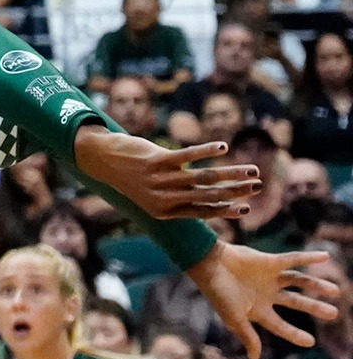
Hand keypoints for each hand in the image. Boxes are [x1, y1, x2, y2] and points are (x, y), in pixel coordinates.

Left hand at [72, 130, 258, 220]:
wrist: (100, 159)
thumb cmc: (131, 178)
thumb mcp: (151, 194)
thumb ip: (177, 198)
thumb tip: (206, 200)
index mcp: (163, 211)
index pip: (201, 212)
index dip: (225, 209)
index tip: (247, 207)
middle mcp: (163, 197)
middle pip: (207, 195)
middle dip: (236, 191)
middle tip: (258, 185)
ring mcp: (159, 178)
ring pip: (203, 177)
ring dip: (230, 172)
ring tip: (251, 169)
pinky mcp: (155, 159)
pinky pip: (186, 156)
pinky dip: (206, 151)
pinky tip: (223, 147)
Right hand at [188, 242, 338, 358]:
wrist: (208, 263)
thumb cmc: (218, 293)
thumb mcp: (234, 319)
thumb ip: (248, 338)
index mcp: (257, 310)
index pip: (281, 325)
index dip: (295, 334)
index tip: (311, 342)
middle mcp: (266, 294)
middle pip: (296, 302)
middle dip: (314, 308)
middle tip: (334, 313)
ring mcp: (269, 277)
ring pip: (299, 282)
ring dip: (316, 286)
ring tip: (335, 291)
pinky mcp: (269, 261)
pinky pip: (292, 259)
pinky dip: (308, 258)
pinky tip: (325, 256)